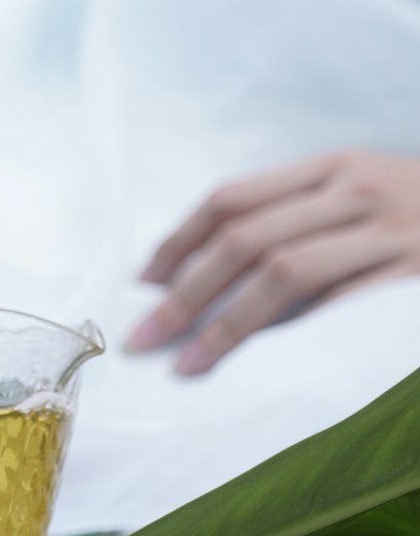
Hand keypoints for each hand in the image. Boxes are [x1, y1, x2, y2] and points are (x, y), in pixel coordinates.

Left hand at [126, 151, 419, 374]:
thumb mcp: (371, 196)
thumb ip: (307, 217)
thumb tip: (215, 272)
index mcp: (336, 167)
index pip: (234, 198)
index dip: (180, 240)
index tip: (143, 282)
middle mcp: (358, 191)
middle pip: (246, 237)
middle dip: (186, 291)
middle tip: (144, 337)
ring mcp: (393, 233)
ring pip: (285, 270)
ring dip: (227, 322)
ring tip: (188, 364)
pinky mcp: (417, 278)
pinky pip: (346, 307)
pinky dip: (299, 336)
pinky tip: (265, 367)